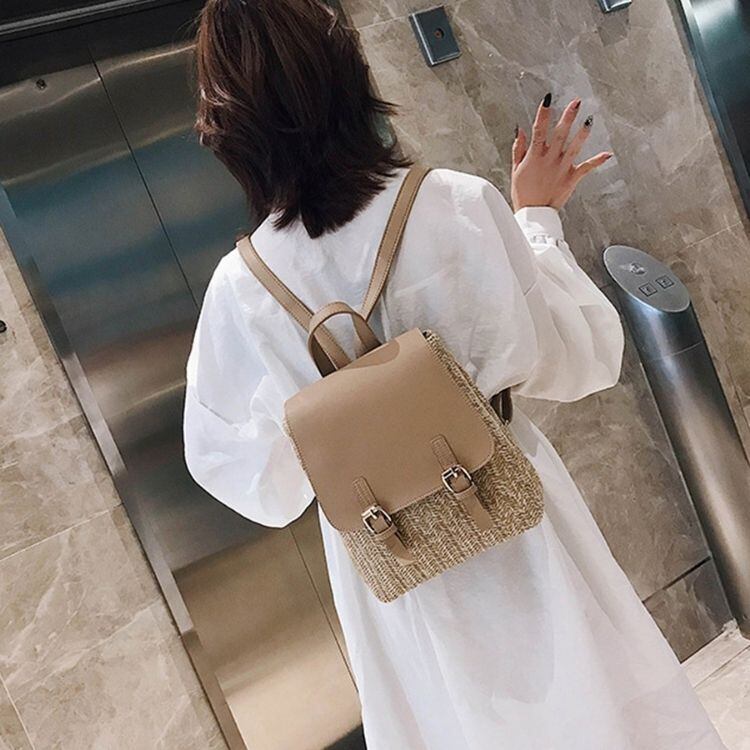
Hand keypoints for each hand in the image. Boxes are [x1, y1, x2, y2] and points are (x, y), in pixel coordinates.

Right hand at [510, 94, 612, 211]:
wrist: (533, 214)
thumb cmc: (522, 193)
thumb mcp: (516, 169)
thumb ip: (519, 148)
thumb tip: (520, 130)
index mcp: (534, 156)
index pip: (539, 129)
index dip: (543, 113)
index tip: (548, 99)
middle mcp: (549, 160)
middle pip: (560, 134)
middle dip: (568, 117)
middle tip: (576, 102)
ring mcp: (561, 169)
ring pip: (574, 147)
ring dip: (582, 133)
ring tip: (589, 119)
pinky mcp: (571, 179)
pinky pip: (586, 168)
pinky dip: (597, 161)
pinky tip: (607, 154)